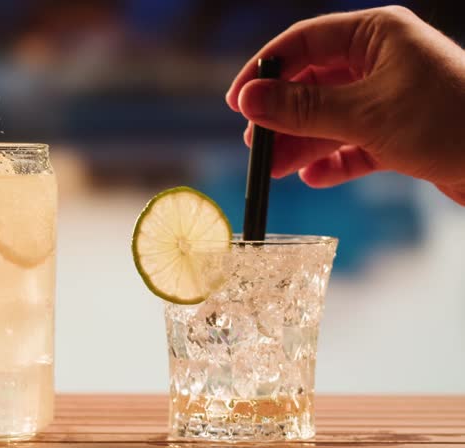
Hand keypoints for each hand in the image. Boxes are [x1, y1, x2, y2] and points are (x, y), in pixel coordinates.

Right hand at [225, 6, 464, 204]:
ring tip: (274, 169)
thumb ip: (302, 108)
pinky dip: (332, 161)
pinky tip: (312, 177)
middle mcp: (381, 62)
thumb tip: (249, 100)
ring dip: (301, 144)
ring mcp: (390, 98)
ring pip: (329, 118)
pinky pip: (353, 144)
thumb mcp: (364, 114)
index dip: (266, 70)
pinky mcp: (399, 133)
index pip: (304, 42)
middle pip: (313, 84)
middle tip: (254, 144)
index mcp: (376, 36)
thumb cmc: (448, 122)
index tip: (238, 101)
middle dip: (282, 115)